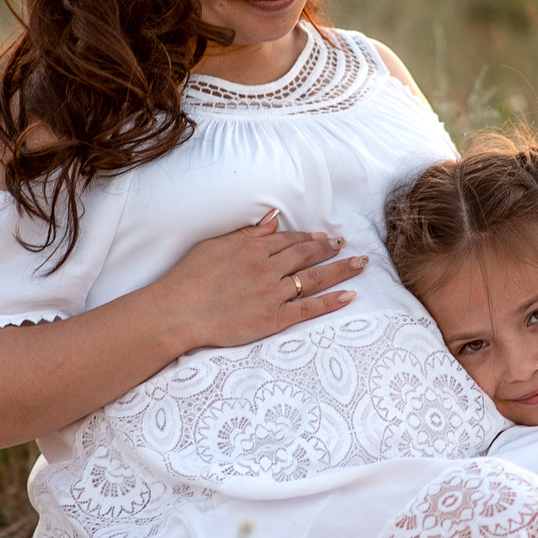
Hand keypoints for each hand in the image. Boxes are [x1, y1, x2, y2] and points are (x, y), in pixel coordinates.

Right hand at [152, 211, 364, 352]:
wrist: (179, 311)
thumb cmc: (189, 278)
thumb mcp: (216, 246)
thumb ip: (247, 233)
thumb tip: (273, 219)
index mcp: (253, 249)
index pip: (288, 241)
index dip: (307, 238)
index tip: (322, 237)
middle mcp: (267, 268)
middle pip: (306, 256)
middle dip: (328, 249)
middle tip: (344, 246)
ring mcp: (273, 293)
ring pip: (314, 279)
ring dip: (339, 270)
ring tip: (359, 264)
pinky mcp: (274, 318)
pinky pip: (309, 309)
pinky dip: (331, 301)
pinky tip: (349, 295)